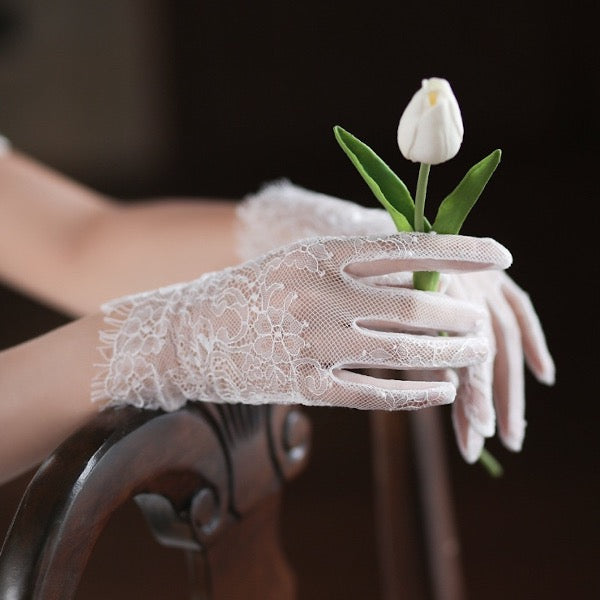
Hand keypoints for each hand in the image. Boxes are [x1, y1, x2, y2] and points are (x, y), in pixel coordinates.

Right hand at [93, 233, 509, 412]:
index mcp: (320, 253)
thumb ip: (352, 265)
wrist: (184, 333)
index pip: (407, 247)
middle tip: (484, 324)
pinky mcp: (305, 384)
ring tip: (476, 353)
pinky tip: (444, 390)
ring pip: (404, 348)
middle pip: (415, 302)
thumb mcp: (299, 262)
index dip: (460, 250)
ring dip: (450, 352)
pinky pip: (377, 392)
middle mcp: (320, 293)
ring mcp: (313, 341)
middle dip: (462, 314)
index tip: (500, 255)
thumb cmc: (249, 293)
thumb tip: (417, 268)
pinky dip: (418, 393)